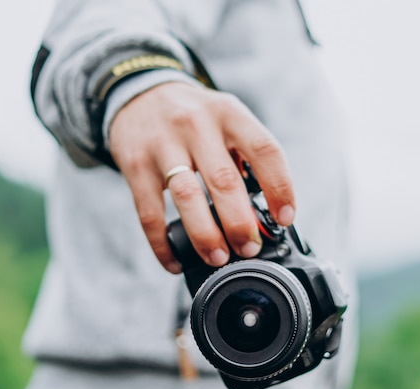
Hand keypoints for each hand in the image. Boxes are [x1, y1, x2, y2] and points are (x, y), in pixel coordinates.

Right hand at [108, 82, 295, 272]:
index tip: (285, 219)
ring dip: (205, 234)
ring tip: (218, 257)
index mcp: (229, 114)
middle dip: (240, 222)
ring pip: (187, 196)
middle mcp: (196, 124)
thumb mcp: (225, 118)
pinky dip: (162, 243)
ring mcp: (162, 144)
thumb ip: (245, 155)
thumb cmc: (194, 117)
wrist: (137, 95)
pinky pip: (149, 212)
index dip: (280, 188)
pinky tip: (175, 261)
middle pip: (224, 180)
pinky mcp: (134, 164)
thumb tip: (267, 213)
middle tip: (249, 248)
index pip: (264, 150)